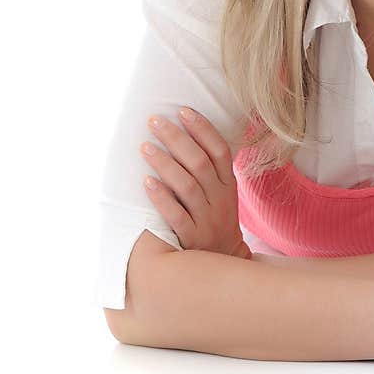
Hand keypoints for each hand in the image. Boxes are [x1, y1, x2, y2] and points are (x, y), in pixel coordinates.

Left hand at [141, 109, 252, 258]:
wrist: (223, 263)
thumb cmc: (215, 219)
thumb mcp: (222, 194)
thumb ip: (209, 170)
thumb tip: (184, 133)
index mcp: (228, 184)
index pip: (220, 151)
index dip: (203, 129)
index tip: (183, 110)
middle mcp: (220, 199)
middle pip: (200, 163)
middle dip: (176, 139)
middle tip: (155, 121)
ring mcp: (207, 219)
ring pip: (187, 186)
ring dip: (165, 164)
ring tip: (145, 146)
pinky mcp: (192, 238)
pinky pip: (176, 215)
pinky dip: (161, 197)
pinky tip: (146, 182)